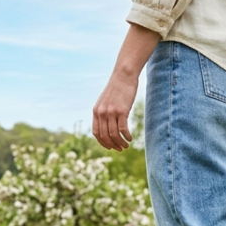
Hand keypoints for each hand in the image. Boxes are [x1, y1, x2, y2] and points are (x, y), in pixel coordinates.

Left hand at [92, 23, 159, 150]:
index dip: (103, 143)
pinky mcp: (121, 111)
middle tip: (120, 149)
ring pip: (114, 134)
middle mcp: (101, 113)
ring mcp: (111, 112)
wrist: (123, 76)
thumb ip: (104, 113)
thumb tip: (107, 126)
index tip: (110, 147)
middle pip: (105, 136)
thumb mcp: (106, 101)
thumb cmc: (116, 89)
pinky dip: (126, 136)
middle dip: (113, 145)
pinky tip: (130, 138)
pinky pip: (123, 129)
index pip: (96, 133)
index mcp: (96, 112)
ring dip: (120, 143)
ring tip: (126, 146)